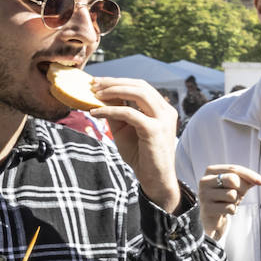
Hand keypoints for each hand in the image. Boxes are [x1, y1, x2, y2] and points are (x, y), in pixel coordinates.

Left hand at [90, 77, 182, 211]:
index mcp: (162, 110)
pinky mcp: (154, 130)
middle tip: (94, 84)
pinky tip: (95, 113)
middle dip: (114, 82)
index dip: (119, 82)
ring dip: (113, 91)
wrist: (155, 178)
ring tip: (94, 94)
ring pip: (138, 93)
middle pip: (140, 85)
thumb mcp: (126, 129)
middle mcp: (166, 111)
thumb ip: (118, 113)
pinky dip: (109, 110)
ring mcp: (162, 120)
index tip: (99, 82)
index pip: (141, 87)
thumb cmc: (141, 155)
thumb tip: (101, 97)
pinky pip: (128, 113)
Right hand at [202, 164, 260, 240]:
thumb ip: (247, 180)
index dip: (249, 175)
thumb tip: (260, 180)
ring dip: (236, 201)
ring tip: (229, 203)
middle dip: (242, 189)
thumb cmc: (225, 198)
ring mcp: (204, 195)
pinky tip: (225, 211)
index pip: (233, 169)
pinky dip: (232, 211)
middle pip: (233, 179)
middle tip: (239, 195)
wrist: (213, 217)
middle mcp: (204, 181)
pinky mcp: (206, 209)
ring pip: (232, 195)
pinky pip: (229, 208)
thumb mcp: (237, 186)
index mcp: (211, 171)